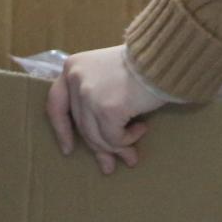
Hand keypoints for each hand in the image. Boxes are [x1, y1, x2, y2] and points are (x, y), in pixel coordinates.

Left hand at [45, 46, 170, 175]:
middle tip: (109, 165)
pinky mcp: (107, 109)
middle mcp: (75, 80)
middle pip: (82, 126)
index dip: (61, 129)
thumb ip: (94, 95)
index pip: (56, 105)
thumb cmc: (142, 63)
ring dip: (117, 148)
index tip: (68, 149)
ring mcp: (89, 95)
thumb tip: (96, 140)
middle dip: (99, 148)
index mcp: (72, 67)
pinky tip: (142, 129)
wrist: (165, 56)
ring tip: (132, 155)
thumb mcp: (107, 71)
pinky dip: (128, 139)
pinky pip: (114, 137)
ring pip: (97, 136)